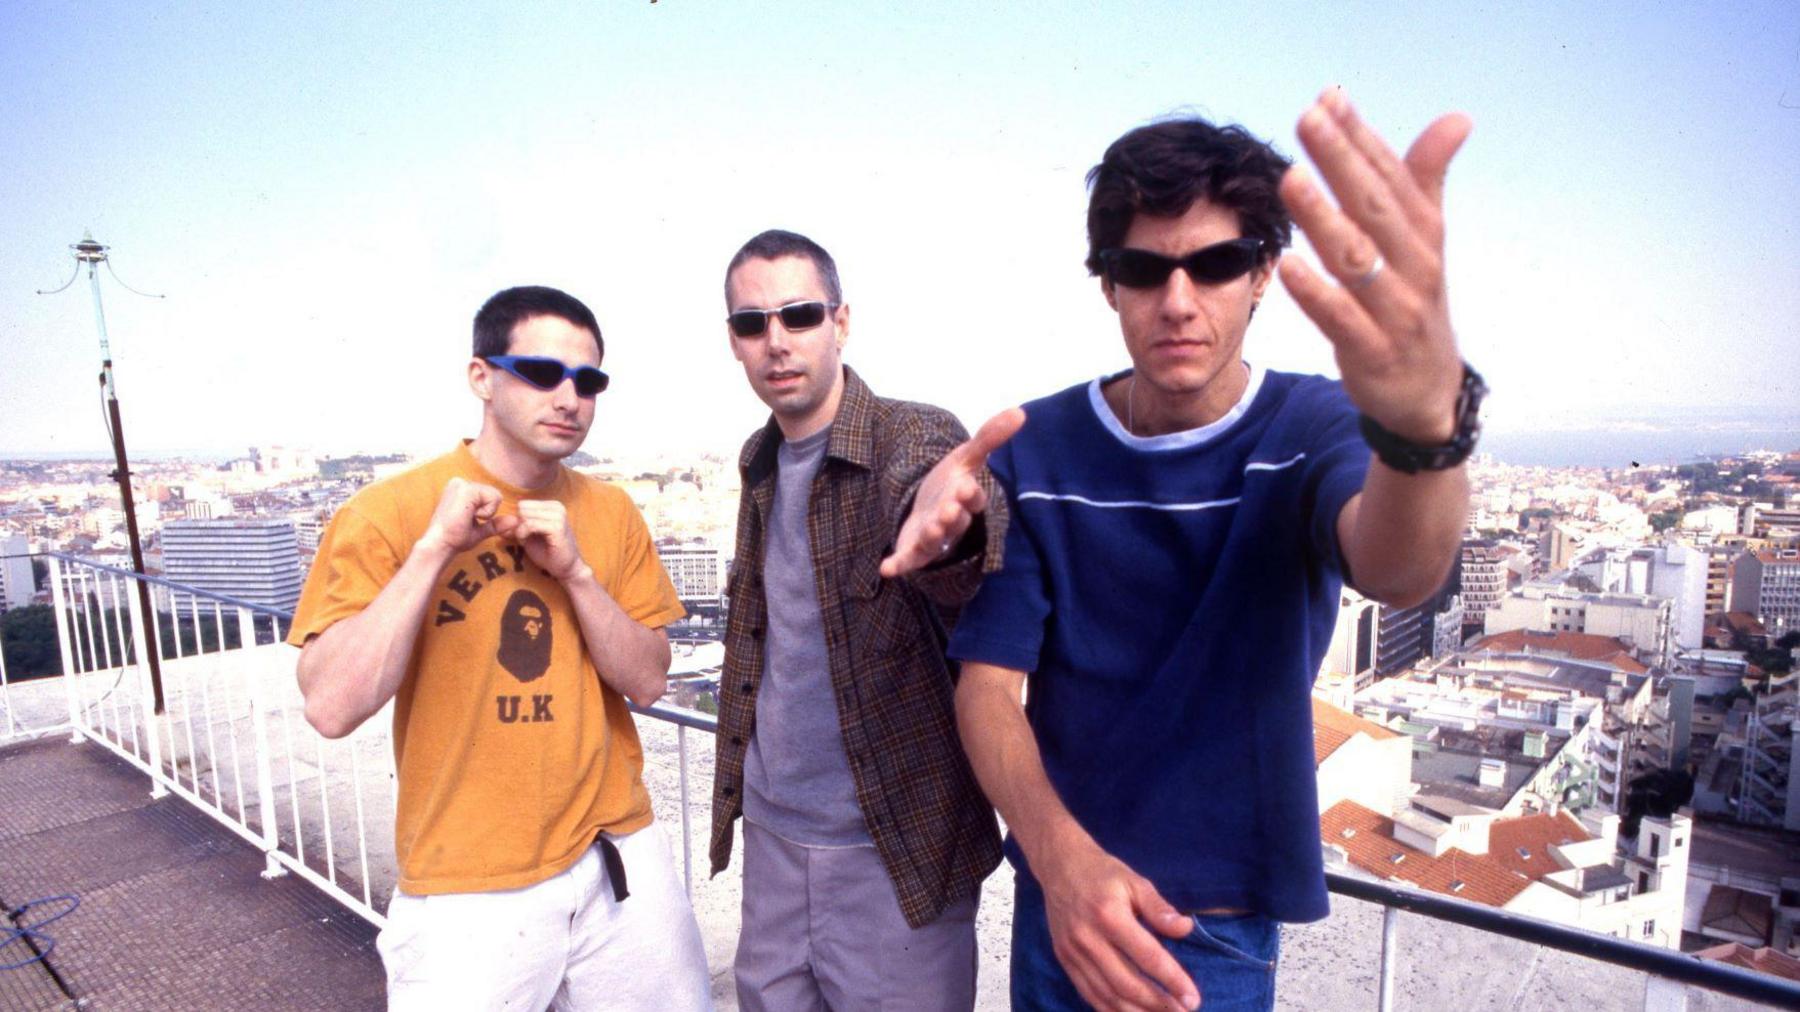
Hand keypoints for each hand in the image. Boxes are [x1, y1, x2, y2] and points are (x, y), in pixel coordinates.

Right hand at [419, 478, 503, 555]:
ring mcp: (462, 484)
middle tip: (466, 520)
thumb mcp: (479, 530)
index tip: (467, 520)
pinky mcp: (466, 489)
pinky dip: (487, 512)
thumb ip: (495, 524)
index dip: (486, 512)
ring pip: (495, 495)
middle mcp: (459, 482)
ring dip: (487, 513)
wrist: (441, 544)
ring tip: (466, 518)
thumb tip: (515, 521)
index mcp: (459, 489)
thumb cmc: (454, 538)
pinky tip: (469, 516)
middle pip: (493, 494)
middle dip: (487, 512)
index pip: (488, 496)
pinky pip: (493, 498)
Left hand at [494, 499, 585, 581]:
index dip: (519, 520)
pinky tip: (527, 543)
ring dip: (521, 530)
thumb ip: (515, 527)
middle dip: (519, 524)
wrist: (566, 569)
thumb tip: (497, 522)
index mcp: (552, 506)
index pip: (523, 504)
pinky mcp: (557, 527)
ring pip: (524, 516)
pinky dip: (523, 534)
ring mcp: (558, 516)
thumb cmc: (548, 553)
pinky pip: (529, 525)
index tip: (526, 534)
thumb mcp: (528, 536)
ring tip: (529, 541)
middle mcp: (557, 507)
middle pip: (522, 508)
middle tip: (527, 539)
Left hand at [879, 407, 1024, 577]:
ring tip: (930, 528)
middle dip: (952, 516)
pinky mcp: (914, 551)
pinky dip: (899, 566)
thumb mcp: (966, 456)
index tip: (966, 485)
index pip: (974, 500)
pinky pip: (908, 561)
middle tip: (948, 509)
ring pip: (936, 541)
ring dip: (933, 536)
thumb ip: (989, 437)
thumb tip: (1019, 412)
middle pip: (956, 522)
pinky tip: (886, 568)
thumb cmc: (952, 482)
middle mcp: (953, 521)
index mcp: (967, 500)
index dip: (970, 495)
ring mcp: (934, 538)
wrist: (929, 503)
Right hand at [1037, 836, 1198, 1011]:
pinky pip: (1089, 994)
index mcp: (1110, 916)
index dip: (1173, 981)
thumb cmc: (1103, 873)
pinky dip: (1112, 1010)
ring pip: (1107, 995)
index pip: (1147, 957)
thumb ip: (1159, 908)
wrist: (1059, 865)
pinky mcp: (1064, 960)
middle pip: (1127, 984)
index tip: (1193, 998)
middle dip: (1158, 1004)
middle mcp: (1088, 938)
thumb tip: (1186, 928)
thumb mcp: (1135, 881)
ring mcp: (1072, 952)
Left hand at [1277, 87, 1471, 444]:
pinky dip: (1317, 294)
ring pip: (1357, 260)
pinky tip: (1290, 265)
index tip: (1329, 98)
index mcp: (1423, 235)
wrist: (1429, 395)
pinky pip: (1342, 320)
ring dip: (1324, 219)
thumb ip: (1425, 180)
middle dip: (1342, 162)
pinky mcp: (1373, 352)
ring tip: (1292, 179)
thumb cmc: (1414, 303)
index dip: (1361, 137)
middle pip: (1375, 208)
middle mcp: (1414, 267)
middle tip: (1309, 119)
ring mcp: (1396, 311)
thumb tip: (1456, 117)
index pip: (1391, 177)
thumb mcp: (1425, 242)